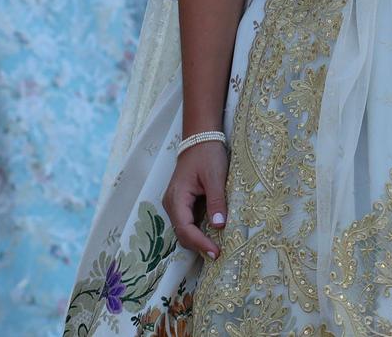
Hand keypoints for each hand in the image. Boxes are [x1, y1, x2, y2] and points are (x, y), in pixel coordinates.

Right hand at [163, 139, 229, 258]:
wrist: (200, 138)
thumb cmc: (207, 154)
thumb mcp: (215, 176)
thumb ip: (216, 201)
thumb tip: (219, 225)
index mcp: (177, 198)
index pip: (185, 229)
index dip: (200, 243)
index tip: (216, 253)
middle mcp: (172, 204)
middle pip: (182, 233)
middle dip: (198, 245)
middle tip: (218, 254)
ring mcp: (175, 204)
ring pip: (184, 230)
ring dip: (198, 240)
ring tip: (216, 247)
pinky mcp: (182, 203)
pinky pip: (188, 222)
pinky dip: (198, 231)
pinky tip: (212, 234)